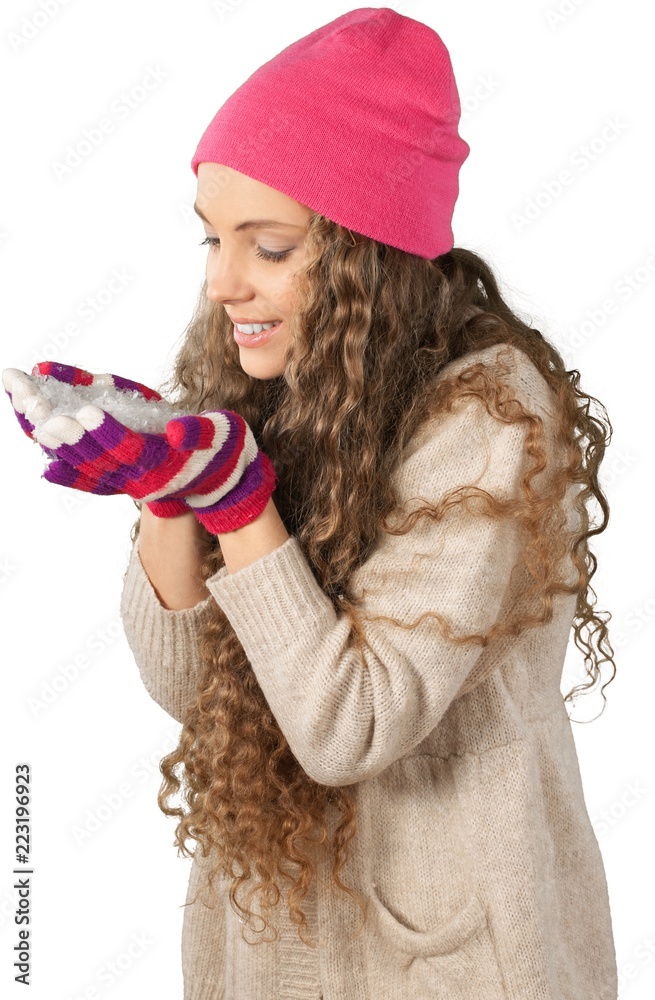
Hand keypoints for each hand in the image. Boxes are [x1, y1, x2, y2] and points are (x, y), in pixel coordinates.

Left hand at [3, 365, 277, 532]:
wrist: (223, 486)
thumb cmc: (225, 452)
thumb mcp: (224, 435)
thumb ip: (201, 432)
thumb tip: (179, 430)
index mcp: (166, 466)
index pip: (130, 451)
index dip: (107, 433)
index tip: (85, 412)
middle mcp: (139, 478)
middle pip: (93, 457)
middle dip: (63, 429)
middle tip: (35, 403)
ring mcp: (124, 480)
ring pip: (79, 461)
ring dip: (49, 433)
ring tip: (22, 400)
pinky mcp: (116, 476)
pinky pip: (81, 470)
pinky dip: (58, 456)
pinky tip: (32, 434)